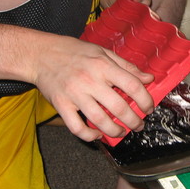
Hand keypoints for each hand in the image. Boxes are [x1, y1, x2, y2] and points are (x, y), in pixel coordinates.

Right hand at [33, 36, 154, 141]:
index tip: (148, 108)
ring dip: (115, 131)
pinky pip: (77, 128)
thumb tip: (149, 78)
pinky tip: (98, 135)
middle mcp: (90, 80)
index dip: (145, 100)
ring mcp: (74, 94)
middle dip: (134, 121)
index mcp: (103, 66)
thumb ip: (127, 67)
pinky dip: (89, 136)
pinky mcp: (61, 105)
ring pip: (100, 121)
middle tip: (138, 125)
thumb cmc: (74, 52)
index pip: (132, 86)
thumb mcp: (103, 52)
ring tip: (122, 132)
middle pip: (119, 108)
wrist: (41, 54)